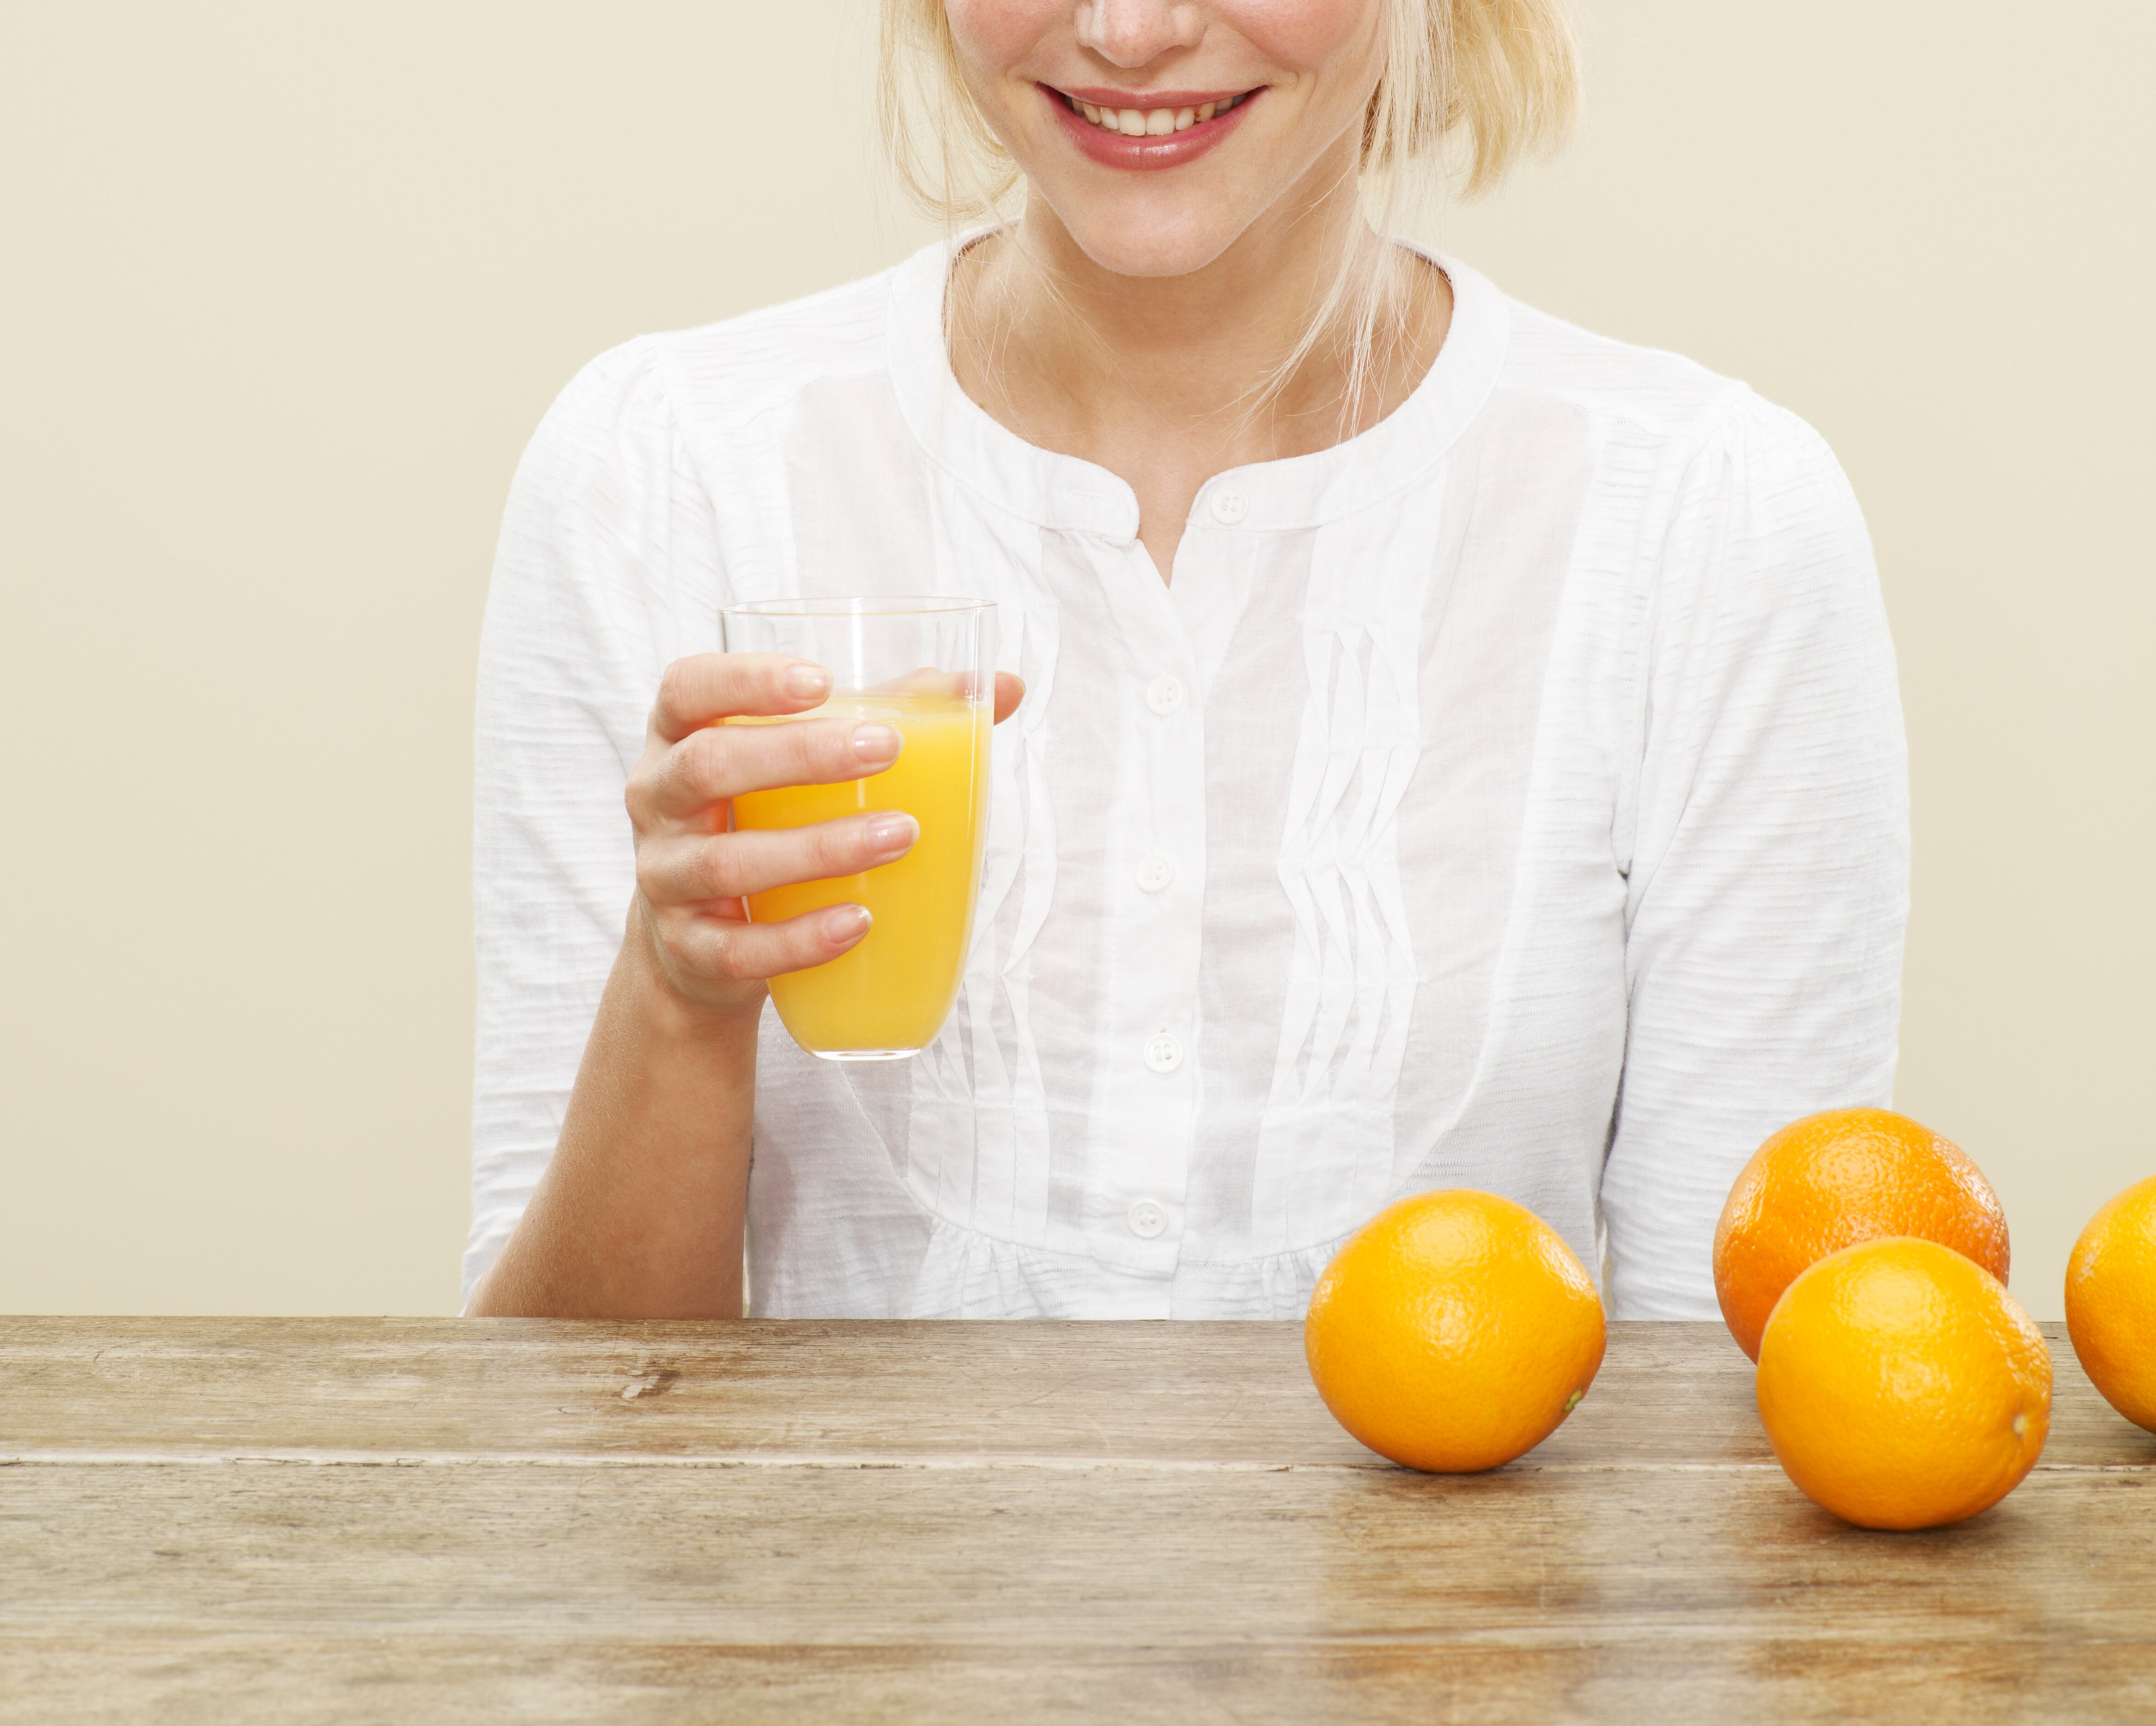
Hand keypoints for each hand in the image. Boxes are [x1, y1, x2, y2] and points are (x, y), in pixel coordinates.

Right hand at [623, 653, 1022, 1016]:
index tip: (822, 680)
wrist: (706, 940)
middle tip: (886, 749)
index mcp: (681, 737)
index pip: (688, 689)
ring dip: (819, 849)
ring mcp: (665, 878)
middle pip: (708, 767)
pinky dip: (800, 939)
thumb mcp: (812, 764)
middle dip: (799, 755)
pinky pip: (737, 949)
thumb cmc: (771, 819)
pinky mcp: (688, 949)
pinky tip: (858, 923)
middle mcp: (656, 801)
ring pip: (728, 862)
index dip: (745, 679)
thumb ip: (898, 716)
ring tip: (899, 837)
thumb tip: (1006, 687)